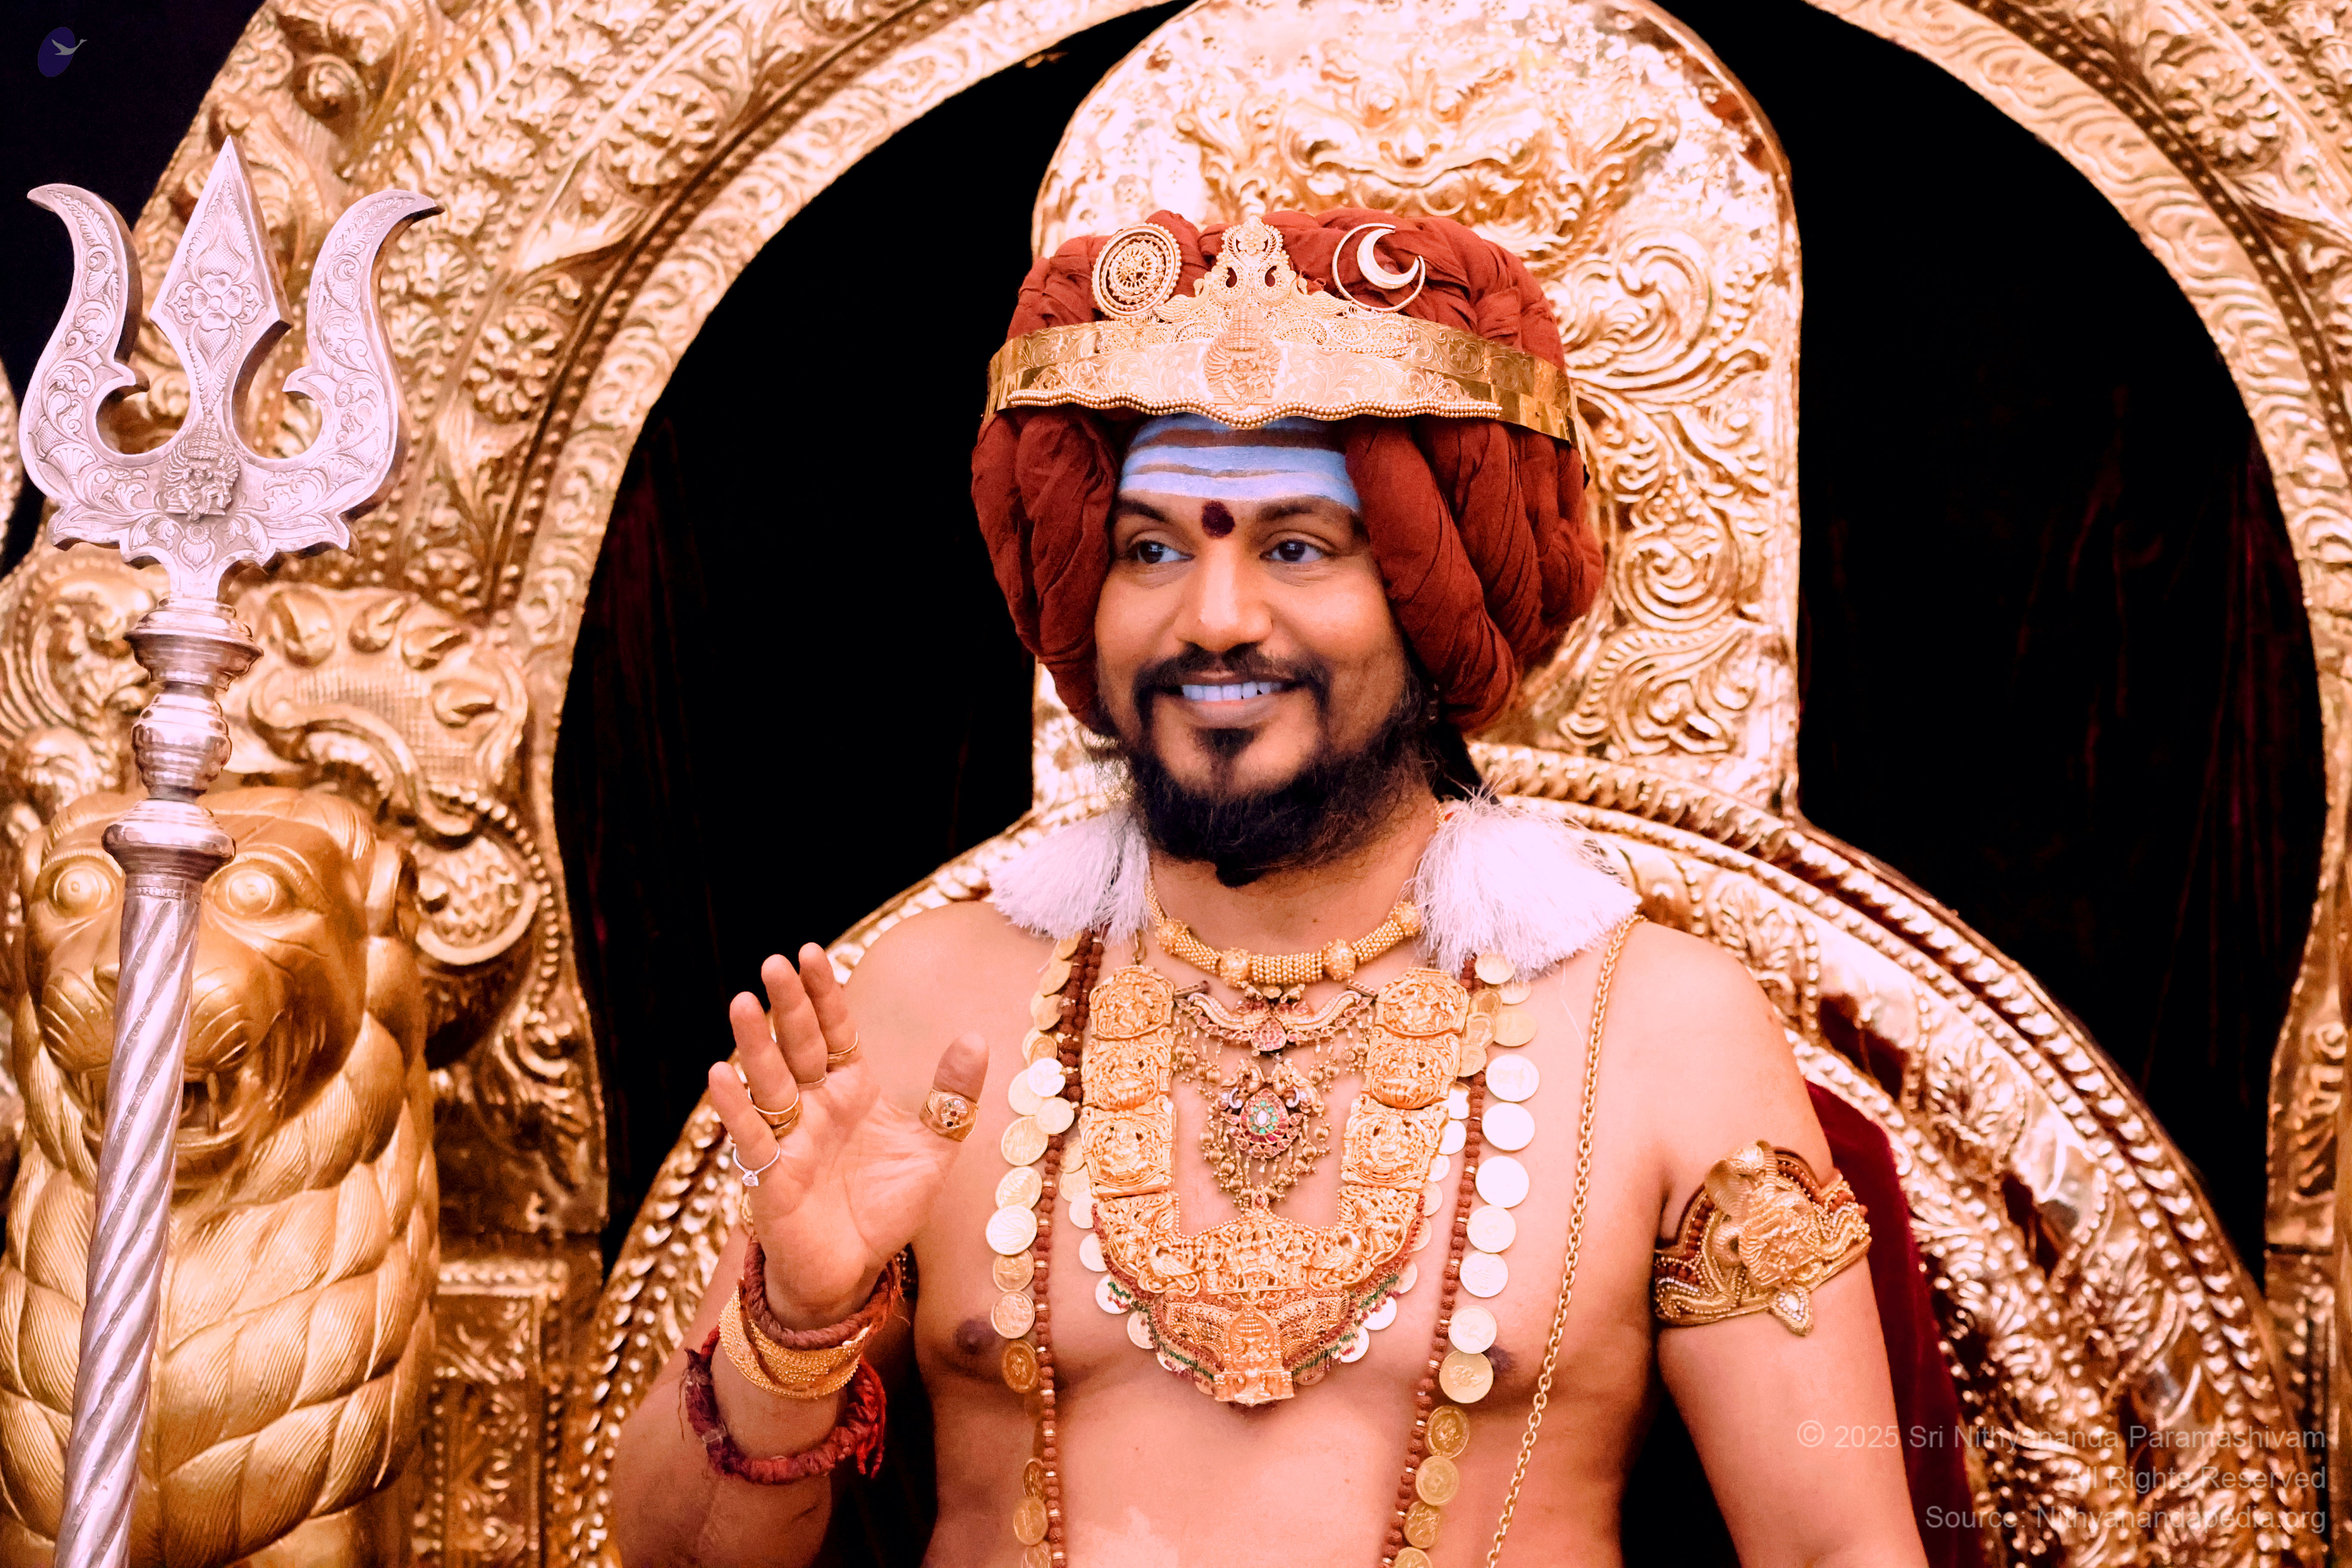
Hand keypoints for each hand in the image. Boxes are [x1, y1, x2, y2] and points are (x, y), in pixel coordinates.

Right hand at [709, 944, 986, 1328]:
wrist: (852, 1272)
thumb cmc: (883, 1208)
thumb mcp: (932, 1150)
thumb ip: (952, 1097)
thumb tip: (974, 1036)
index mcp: (850, 1089)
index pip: (836, 1031)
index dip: (825, 994)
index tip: (815, 952)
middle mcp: (814, 1105)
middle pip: (799, 1046)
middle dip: (789, 1005)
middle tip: (775, 963)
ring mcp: (789, 1138)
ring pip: (769, 1081)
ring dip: (755, 1044)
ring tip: (743, 1002)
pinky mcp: (771, 1176)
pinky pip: (751, 1136)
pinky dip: (735, 1107)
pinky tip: (719, 1074)